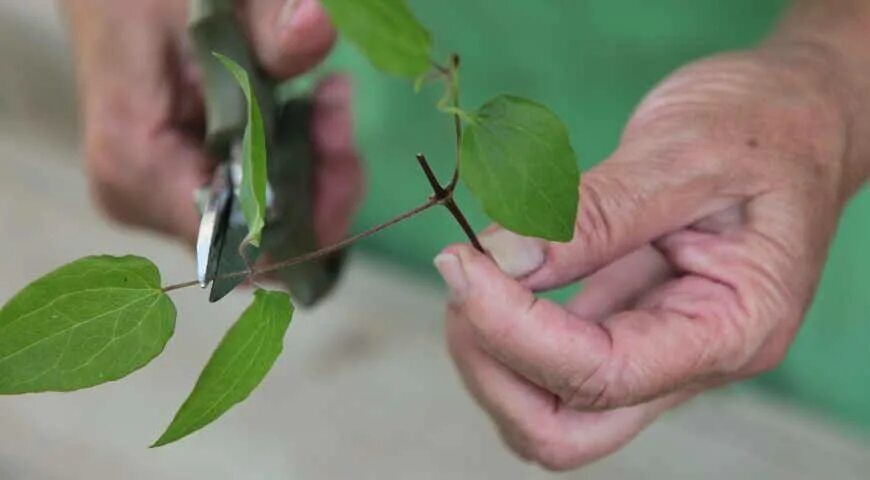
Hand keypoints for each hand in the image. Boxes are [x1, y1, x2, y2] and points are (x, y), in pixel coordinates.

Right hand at [62, 0, 361, 244]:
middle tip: (337, 110)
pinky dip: (298, 164)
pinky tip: (313, 113)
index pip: (235, 237)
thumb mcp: (202, 1)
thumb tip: (316, 30)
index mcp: (136, 165)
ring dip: (317, 168)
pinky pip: (263, 204)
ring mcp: (166, 206)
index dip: (302, 213)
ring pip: (272, 226)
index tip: (339, 150)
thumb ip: (264, 24)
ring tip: (330, 101)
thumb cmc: (145, 0)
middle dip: (319, 185)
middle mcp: (146, 203)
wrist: (114, 2)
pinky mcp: (190, 195)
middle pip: (262, 239)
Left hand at [436, 47, 863, 469]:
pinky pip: (550, 362)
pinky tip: (496, 271)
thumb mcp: (685, 152)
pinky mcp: (624, 326)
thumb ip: (596, 214)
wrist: (796, 118)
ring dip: (490, 354)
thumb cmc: (763, 125)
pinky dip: (504, 328)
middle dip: (493, 366)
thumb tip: (502, 260)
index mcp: (732, 330)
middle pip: (563, 430)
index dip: (512, 327)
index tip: (461, 261)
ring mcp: (654, 351)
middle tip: (464, 276)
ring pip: (547, 410)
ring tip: (476, 269)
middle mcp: (691, 362)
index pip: (599, 374)